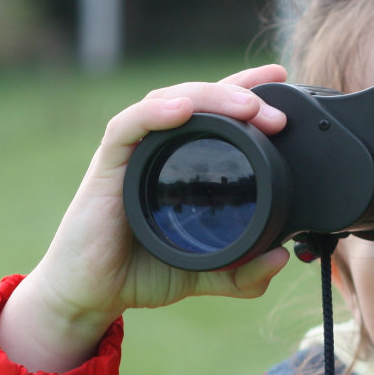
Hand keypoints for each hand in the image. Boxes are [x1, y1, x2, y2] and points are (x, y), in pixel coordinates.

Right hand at [0, 63, 293, 371]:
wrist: (91, 295)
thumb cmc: (139, 272)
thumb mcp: (206, 274)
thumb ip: (243, 272)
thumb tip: (282, 258)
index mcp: (182, 162)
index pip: (216, 113)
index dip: (245, 90)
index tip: (280, 79)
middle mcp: (157, 149)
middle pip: (198, 100)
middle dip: (239, 95)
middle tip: (276, 111)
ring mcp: (132, 154)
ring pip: (168, 103)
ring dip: (209, 98)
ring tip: (246, 106)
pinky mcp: (107, 166)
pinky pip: (128, 127)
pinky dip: (155, 113)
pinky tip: (181, 110)